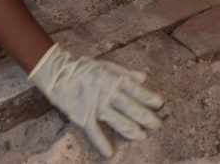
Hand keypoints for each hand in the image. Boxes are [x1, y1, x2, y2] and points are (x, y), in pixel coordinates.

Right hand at [28, 44, 163, 156]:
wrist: (58, 74)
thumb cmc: (84, 69)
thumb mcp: (107, 66)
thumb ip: (126, 73)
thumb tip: (144, 77)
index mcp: (115, 80)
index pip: (137, 90)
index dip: (149, 97)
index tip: (160, 104)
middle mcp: (108, 93)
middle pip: (131, 107)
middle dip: (146, 117)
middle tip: (157, 124)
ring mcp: (96, 106)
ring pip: (118, 121)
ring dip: (131, 130)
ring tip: (142, 136)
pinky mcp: (83, 116)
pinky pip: (94, 132)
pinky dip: (102, 143)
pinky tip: (110, 153)